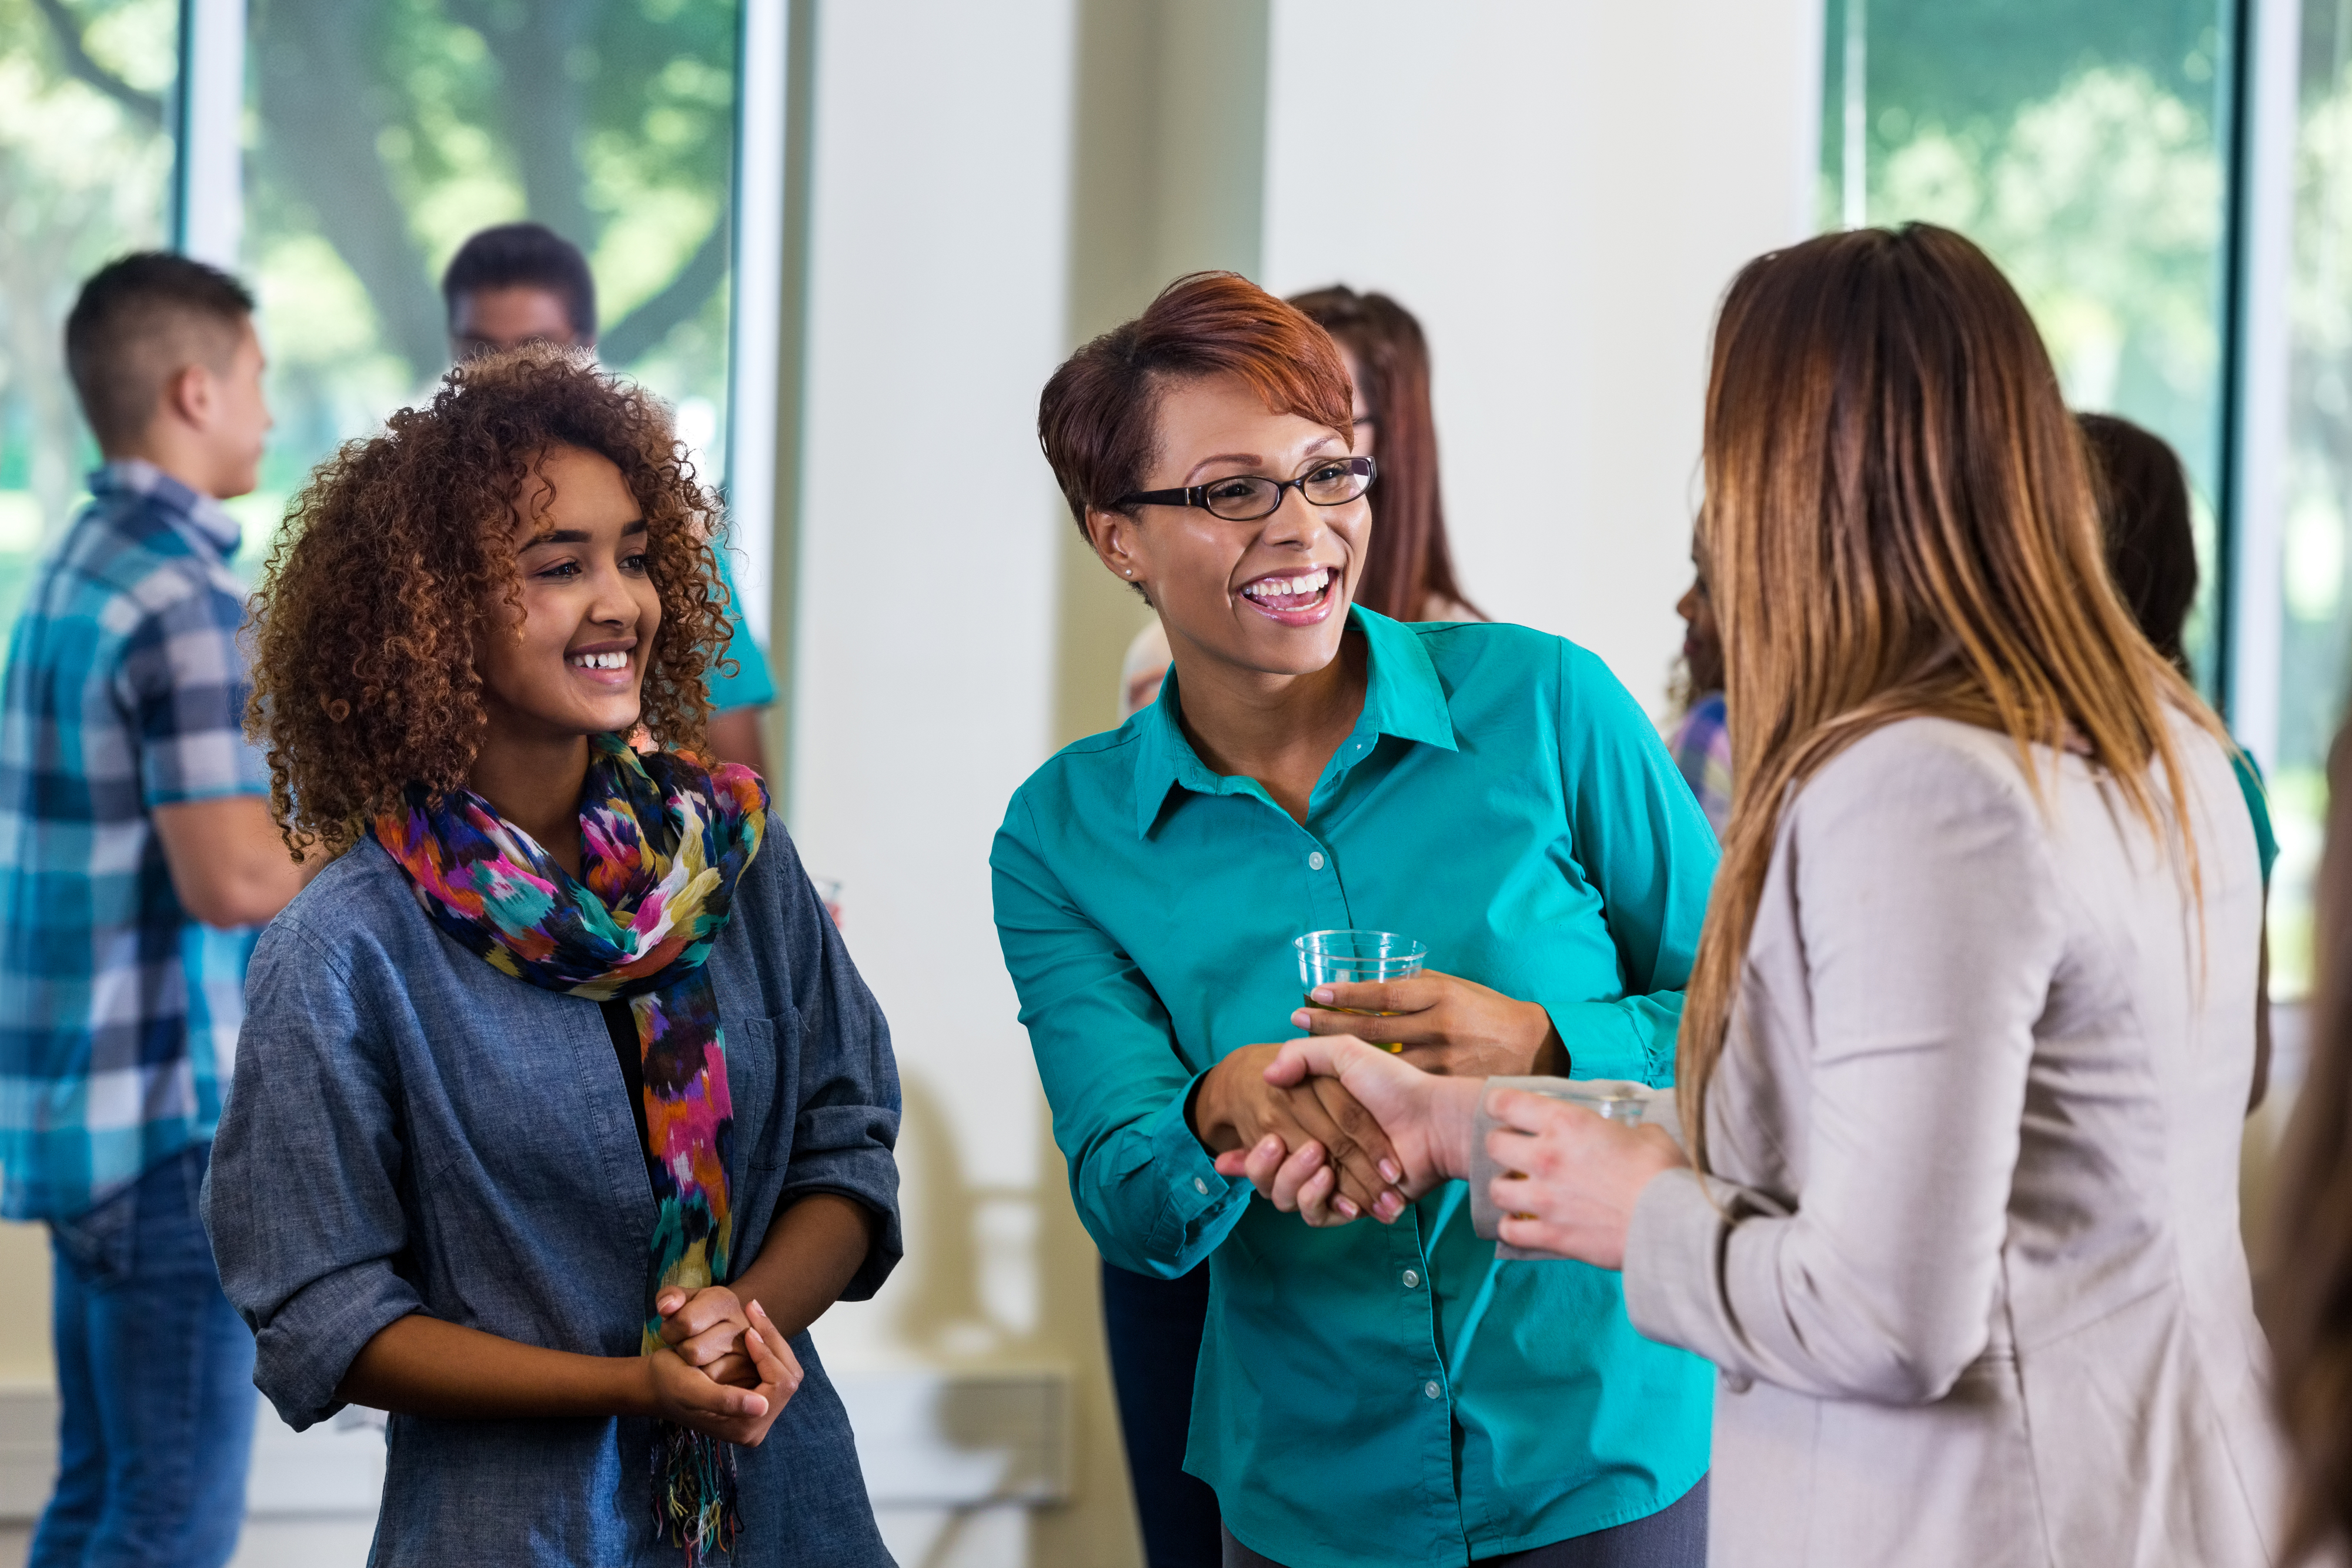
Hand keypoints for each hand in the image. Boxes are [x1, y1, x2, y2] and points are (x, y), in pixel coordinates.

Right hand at [643, 1300, 802, 1445]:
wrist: (657, 1384)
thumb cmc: (669, 1384)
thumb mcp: (692, 1389)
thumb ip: (726, 1401)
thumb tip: (762, 1407)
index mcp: (745, 1428)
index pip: (780, 1384)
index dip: (768, 1354)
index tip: (749, 1330)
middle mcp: (757, 1426)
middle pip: (789, 1377)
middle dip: (773, 1341)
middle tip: (754, 1311)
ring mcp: (759, 1413)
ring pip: (785, 1369)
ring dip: (771, 1340)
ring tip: (753, 1314)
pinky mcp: (756, 1399)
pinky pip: (774, 1368)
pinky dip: (766, 1345)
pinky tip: (752, 1327)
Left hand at [656, 1284, 754, 1388]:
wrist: (715, 1344)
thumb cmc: (692, 1323)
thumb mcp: (681, 1303)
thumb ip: (668, 1296)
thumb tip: (667, 1307)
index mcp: (725, 1301)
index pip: (685, 1322)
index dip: (670, 1330)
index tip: (676, 1328)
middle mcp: (744, 1326)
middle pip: (693, 1351)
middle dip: (681, 1352)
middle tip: (688, 1345)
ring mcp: (750, 1355)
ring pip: (704, 1374)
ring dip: (693, 1370)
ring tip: (699, 1359)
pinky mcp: (750, 1380)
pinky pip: (714, 1392)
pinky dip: (706, 1385)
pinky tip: (708, 1373)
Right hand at [1220, 1036, 1481, 1196]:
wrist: (1431, 1118)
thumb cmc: (1391, 1083)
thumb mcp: (1344, 1054)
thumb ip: (1302, 1056)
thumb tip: (1266, 1076)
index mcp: (1311, 1127)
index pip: (1265, 1147)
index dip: (1246, 1151)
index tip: (1223, 1156)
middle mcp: (1318, 1157)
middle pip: (1268, 1178)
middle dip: (1261, 1165)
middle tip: (1272, 1143)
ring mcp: (1334, 1183)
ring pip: (1286, 1199)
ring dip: (1290, 1180)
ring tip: (1315, 1157)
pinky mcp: (1353, 1204)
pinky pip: (1318, 1215)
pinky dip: (1317, 1200)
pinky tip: (1328, 1180)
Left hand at [1293, 969, 1565, 1077]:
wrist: (1533, 1050)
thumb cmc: (1489, 1014)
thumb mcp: (1456, 988)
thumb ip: (1417, 988)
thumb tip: (1371, 987)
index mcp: (1439, 995)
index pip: (1383, 994)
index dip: (1346, 994)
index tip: (1316, 992)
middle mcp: (1437, 1027)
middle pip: (1372, 1027)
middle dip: (1329, 1022)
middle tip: (1296, 1017)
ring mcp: (1439, 1060)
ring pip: (1379, 1058)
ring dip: (1341, 1053)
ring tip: (1307, 1047)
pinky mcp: (1443, 1086)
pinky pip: (1399, 1083)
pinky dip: (1369, 1082)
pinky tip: (1343, 1081)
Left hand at [1484, 1087, 1687, 1268]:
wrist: (1673, 1225)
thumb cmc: (1664, 1174)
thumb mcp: (1646, 1134)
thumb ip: (1623, 1129)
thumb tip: (1625, 1134)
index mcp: (1567, 1123)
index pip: (1507, 1103)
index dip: (1499, 1104)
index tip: (1501, 1108)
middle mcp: (1547, 1157)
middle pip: (1493, 1145)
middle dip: (1501, 1146)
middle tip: (1516, 1151)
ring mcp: (1544, 1199)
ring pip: (1495, 1189)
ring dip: (1505, 1186)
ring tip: (1518, 1188)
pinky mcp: (1550, 1235)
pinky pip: (1509, 1230)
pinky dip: (1511, 1227)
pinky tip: (1521, 1222)